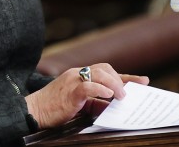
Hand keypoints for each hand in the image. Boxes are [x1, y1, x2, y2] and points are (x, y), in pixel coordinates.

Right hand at [24, 63, 148, 128]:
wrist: (35, 110)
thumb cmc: (55, 108)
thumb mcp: (80, 104)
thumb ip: (95, 102)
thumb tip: (113, 105)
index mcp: (80, 75)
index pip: (106, 71)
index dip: (126, 76)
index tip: (143, 81)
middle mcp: (77, 73)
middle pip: (105, 68)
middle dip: (120, 79)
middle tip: (127, 94)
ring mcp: (73, 80)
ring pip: (99, 74)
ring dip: (114, 85)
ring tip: (121, 96)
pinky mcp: (70, 91)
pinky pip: (88, 86)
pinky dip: (100, 89)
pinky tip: (108, 96)